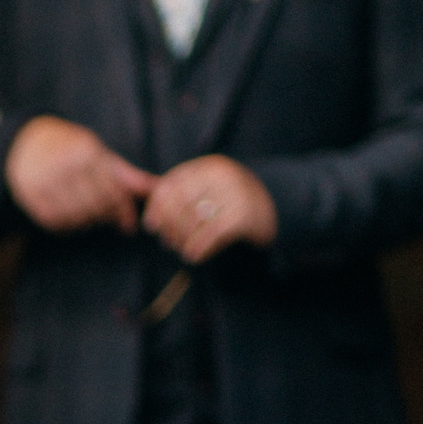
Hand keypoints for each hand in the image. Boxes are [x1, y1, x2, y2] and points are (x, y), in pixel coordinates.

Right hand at [6, 116, 155, 233]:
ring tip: (94, 215)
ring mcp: (46, 184)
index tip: (130, 223)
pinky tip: (75, 216)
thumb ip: (127, 174)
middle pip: (97, 206)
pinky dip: (70, 225)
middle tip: (114, 221)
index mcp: (85, 153)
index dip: (124, 210)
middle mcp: (64, 167)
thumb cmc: (72, 149)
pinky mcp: (33, 200)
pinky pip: (59, 223)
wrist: (26, 146)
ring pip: (79, 218)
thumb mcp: (100, 154)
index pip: (112, 191)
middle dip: (109, 217)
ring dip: (91, 222)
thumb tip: (157, 188)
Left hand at [144, 154, 276, 264]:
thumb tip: (142, 197)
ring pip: (194, 220)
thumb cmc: (235, 203)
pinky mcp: (245, 215)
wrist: (280, 208)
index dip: (156, 207)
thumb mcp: (210, 190)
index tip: (151, 226)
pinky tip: (194, 256)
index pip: (172, 184)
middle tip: (167, 243)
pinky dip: (198, 249)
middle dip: (169, 226)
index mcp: (210, 167)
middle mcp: (223, 175)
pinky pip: (211, 234)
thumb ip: (181, 191)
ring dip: (182, 241)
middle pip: (180, 202)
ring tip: (182, 251)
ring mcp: (236, 193)